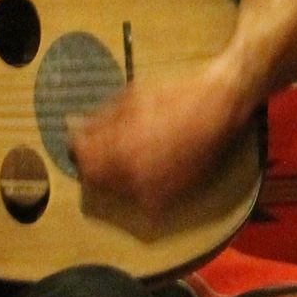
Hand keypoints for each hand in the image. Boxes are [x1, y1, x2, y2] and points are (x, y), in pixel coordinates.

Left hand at [68, 69, 251, 221]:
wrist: (221, 105)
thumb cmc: (176, 94)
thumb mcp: (132, 97)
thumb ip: (101, 118)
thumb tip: (75, 128)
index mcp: (119, 150)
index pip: (83, 162)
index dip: (80, 150)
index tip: (83, 140)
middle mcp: (134, 177)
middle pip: (98, 182)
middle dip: (97, 165)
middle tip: (108, 148)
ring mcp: (155, 190)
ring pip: (121, 194)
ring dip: (119, 178)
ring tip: (133, 156)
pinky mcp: (174, 197)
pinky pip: (145, 201)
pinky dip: (142, 188)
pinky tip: (151, 169)